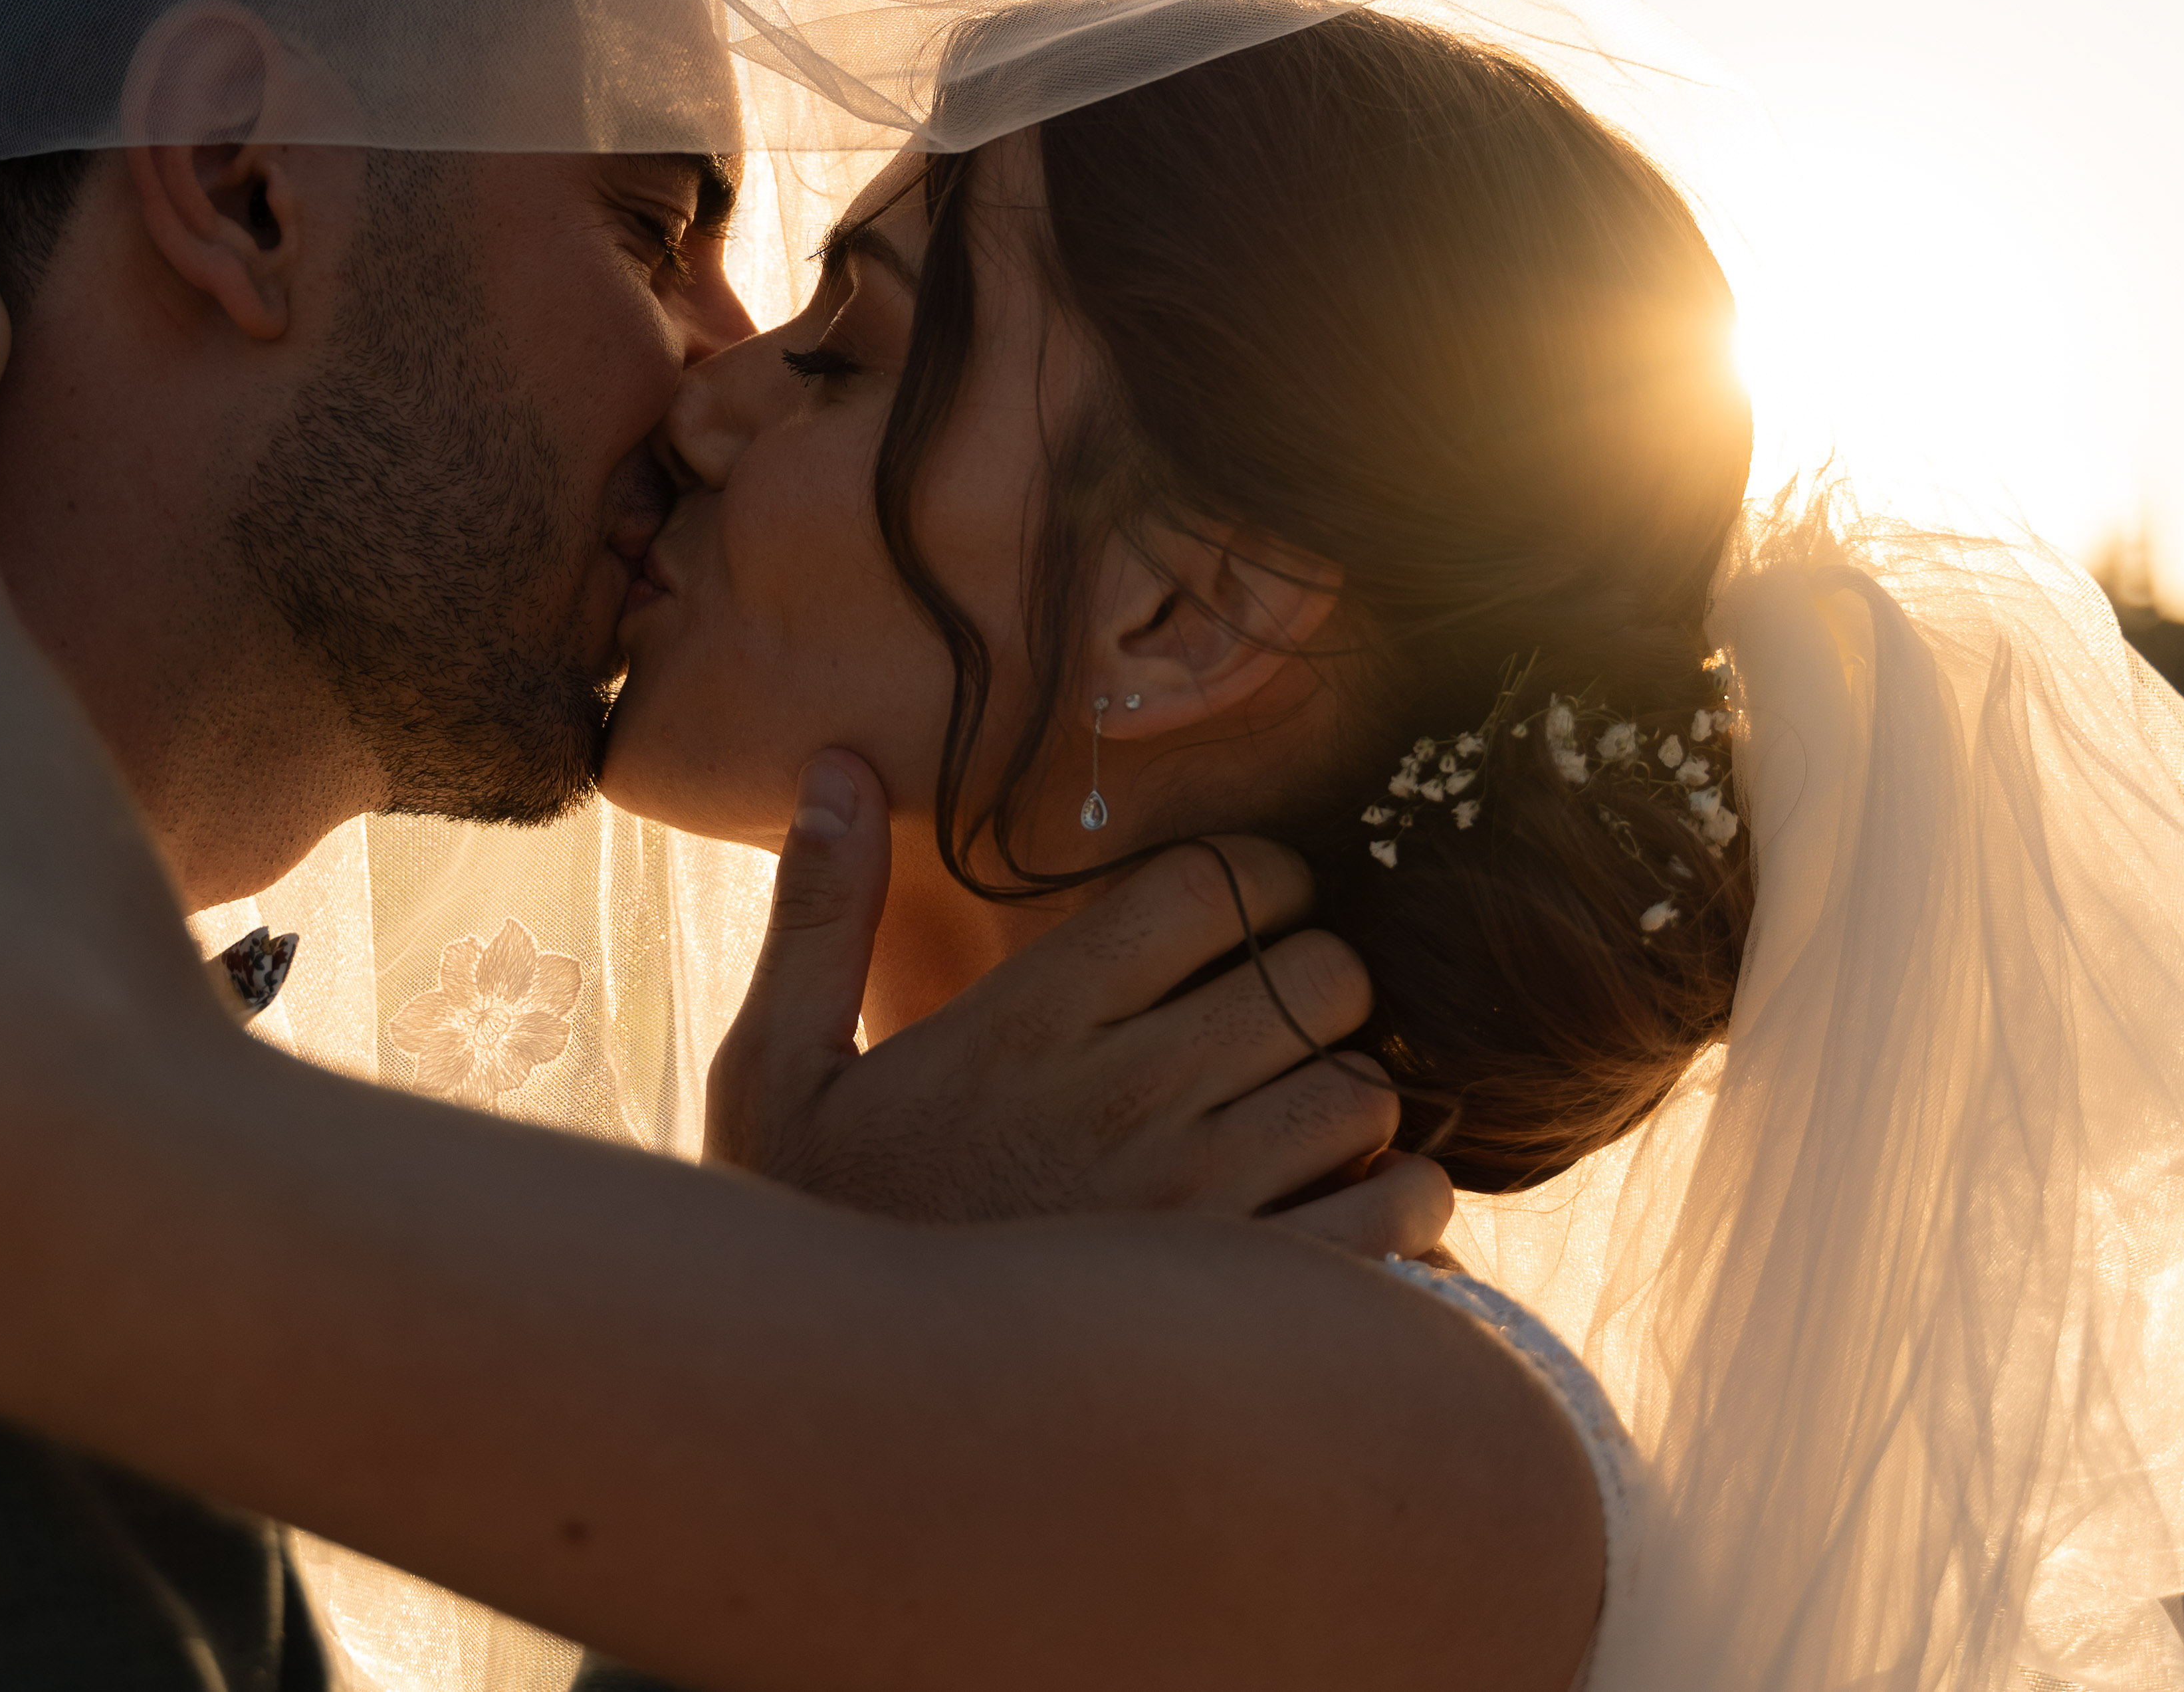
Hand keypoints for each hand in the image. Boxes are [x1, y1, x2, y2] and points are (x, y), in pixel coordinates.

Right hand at [706, 751, 1453, 1260]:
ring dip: (1353, 1097)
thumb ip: (822, 911)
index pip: (1213, 885)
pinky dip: (1404, 1204)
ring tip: (1302, 1124)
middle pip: (1317, 975)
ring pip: (1366, 1092)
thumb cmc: (818, 1234)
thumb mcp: (779, 1067)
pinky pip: (1399, 1213)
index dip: (1259, 879)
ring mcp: (1196, 1208)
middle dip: (1317, 981)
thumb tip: (833, 763)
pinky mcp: (1246, 1307)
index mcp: (1028, 1024)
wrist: (846, 1421)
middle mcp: (1126, 1099)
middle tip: (1283, 1019)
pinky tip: (1349, 1213)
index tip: (1253, 909)